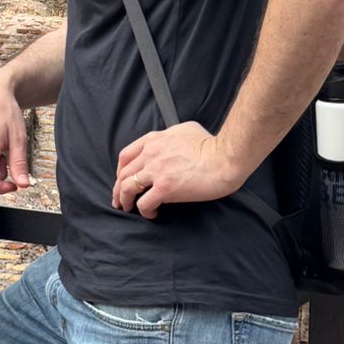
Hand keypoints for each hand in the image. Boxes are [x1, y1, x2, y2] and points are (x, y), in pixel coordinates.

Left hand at [112, 123, 241, 218]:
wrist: (226, 156)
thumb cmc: (213, 144)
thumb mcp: (186, 129)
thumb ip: (172, 136)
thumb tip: (172, 142)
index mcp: (154, 140)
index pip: (125, 155)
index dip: (120, 170)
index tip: (121, 179)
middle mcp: (150, 154)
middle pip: (123, 173)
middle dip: (118, 188)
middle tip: (119, 200)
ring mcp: (156, 171)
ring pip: (127, 188)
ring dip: (125, 200)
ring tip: (128, 209)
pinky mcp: (165, 188)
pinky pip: (144, 203)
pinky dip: (144, 211)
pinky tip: (152, 214)